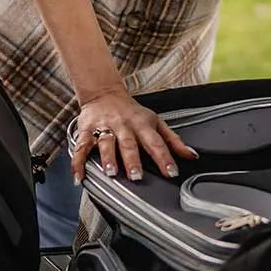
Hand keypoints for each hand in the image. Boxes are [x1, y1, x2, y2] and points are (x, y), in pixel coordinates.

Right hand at [72, 86, 197, 185]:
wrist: (105, 94)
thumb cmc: (133, 113)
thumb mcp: (156, 122)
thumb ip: (173, 140)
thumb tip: (192, 155)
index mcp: (143, 125)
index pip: (156, 142)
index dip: (165, 157)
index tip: (171, 172)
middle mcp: (124, 126)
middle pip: (129, 143)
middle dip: (132, 159)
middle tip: (136, 176)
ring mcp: (104, 128)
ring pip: (105, 143)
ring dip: (108, 157)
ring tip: (111, 172)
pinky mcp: (86, 130)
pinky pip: (81, 147)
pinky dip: (78, 163)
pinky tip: (80, 177)